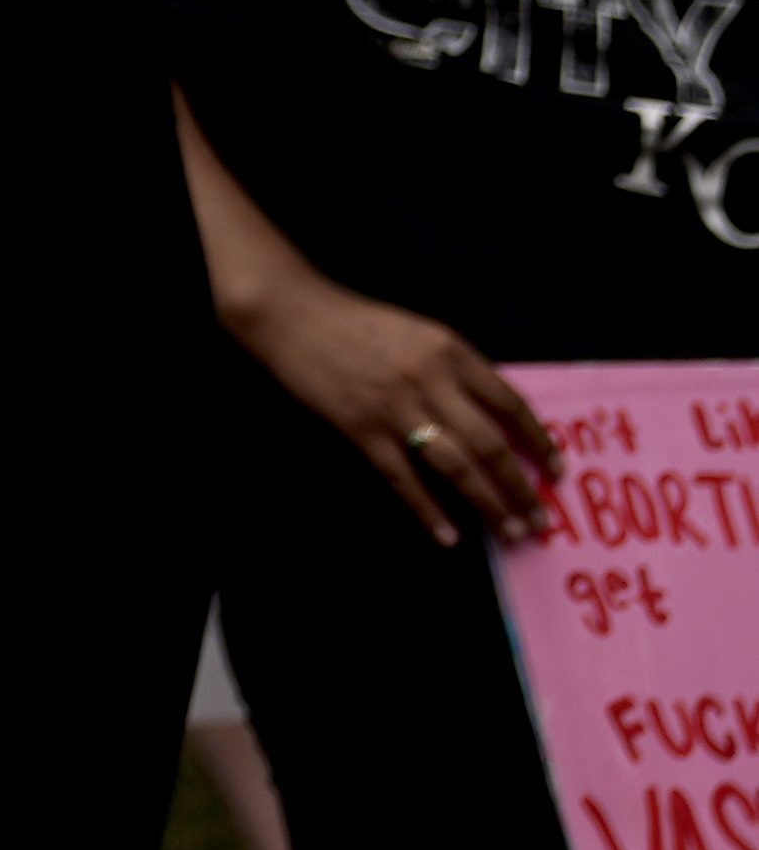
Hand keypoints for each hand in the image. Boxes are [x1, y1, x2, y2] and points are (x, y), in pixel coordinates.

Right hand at [234, 268, 552, 545]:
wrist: (292, 314)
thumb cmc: (357, 322)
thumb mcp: (418, 333)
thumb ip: (454, 370)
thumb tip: (492, 418)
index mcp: (448, 351)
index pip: (509, 403)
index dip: (538, 440)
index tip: (556, 470)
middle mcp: (428, 379)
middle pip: (489, 443)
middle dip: (520, 486)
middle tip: (541, 520)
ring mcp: (394, 406)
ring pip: (455, 464)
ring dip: (487, 503)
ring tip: (509, 532)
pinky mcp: (361, 427)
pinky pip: (402, 477)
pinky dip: (427, 509)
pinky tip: (447, 535)